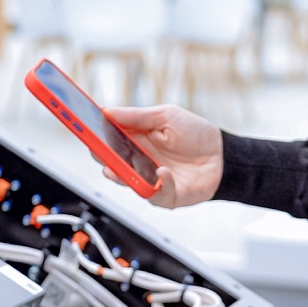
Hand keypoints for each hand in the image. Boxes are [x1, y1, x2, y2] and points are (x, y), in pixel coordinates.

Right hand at [102, 105, 223, 208]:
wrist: (223, 155)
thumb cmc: (195, 134)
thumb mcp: (165, 115)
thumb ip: (136, 116)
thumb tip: (107, 111)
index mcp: (135, 141)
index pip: (107, 141)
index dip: (95, 136)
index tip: (84, 129)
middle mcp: (139, 162)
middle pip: (111, 163)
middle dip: (101, 157)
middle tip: (96, 150)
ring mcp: (151, 180)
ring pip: (127, 182)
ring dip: (120, 175)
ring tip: (114, 167)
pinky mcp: (166, 196)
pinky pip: (155, 194)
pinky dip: (158, 183)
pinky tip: (163, 171)